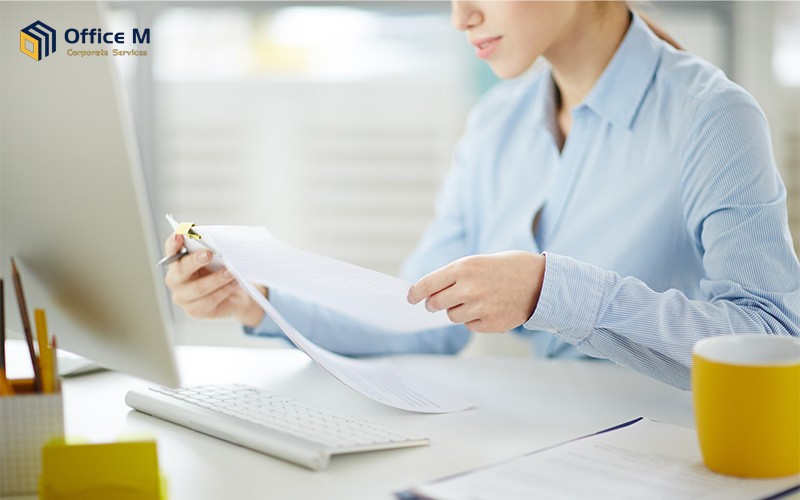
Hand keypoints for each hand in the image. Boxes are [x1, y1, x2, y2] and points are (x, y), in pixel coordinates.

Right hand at [163, 233, 265, 326]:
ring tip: (231, 272)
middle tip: (208, 253)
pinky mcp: (195, 311)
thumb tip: (219, 245)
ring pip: (198, 288)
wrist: (234, 296)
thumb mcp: (217, 260)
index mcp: (177, 262)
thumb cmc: (221, 271)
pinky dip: (224, 290)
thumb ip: (212, 251)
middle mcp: (175, 280)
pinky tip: (234, 283)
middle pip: (181, 270)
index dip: (173, 242)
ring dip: (216, 279)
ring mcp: (183, 297)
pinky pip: (210, 300)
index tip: (180, 233)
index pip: (171, 250)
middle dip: (194, 261)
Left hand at [407, 251, 544, 332]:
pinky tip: (490, 308)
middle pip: (436, 303)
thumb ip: (455, 275)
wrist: (542, 281)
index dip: (415, 293)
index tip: (411, 297)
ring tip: (477, 299)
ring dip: (458, 310)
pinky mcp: (490, 323)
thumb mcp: (479, 261)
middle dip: (435, 303)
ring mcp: (479, 307)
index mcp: (464, 267)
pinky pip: (469, 325)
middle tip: (441, 301)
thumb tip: (430, 292)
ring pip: (452, 316)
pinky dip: (475, 319)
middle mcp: (469, 287)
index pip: (427, 284)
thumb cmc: (509, 267)